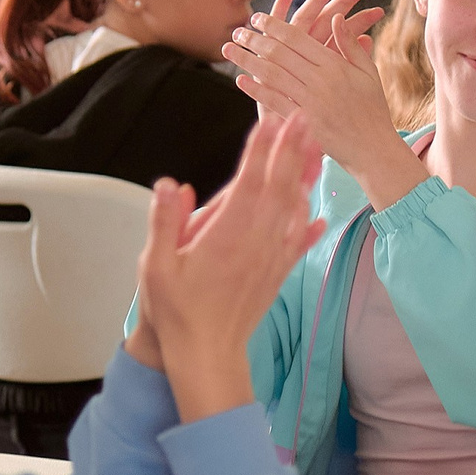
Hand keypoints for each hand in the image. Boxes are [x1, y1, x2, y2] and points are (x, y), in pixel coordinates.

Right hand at [135, 115, 326, 421]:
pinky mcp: (276, 276)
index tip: (271, 120)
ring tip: (316, 149)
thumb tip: (169, 184)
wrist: (207, 357)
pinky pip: (298, 244)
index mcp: (226, 236)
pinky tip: (320, 216)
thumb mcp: (155, 267)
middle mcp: (255, 243)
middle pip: (278, 188)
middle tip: (303, 117)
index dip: (261, 150)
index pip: (248, 182)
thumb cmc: (175, 312)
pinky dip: (310, 226)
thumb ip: (163, 223)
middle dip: (291, 150)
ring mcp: (270, 259)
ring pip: (294, 211)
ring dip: (305, 178)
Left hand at [225, 0, 416, 202]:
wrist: (372, 149)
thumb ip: (350, 45)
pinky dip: (256, 90)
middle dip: (254, 39)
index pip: (298, 38)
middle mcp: (320, 81)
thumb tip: (335, 17)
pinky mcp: (302, 123)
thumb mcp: (368, 72)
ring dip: (247, 60)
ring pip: (272, 74)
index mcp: (335, 66)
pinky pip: (274, 102)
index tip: (257, 18)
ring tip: (229, 50)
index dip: (274, 25)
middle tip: (237, 31)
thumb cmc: (373, 109)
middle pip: (279, 53)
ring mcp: (310, 102)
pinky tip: (241, 80)